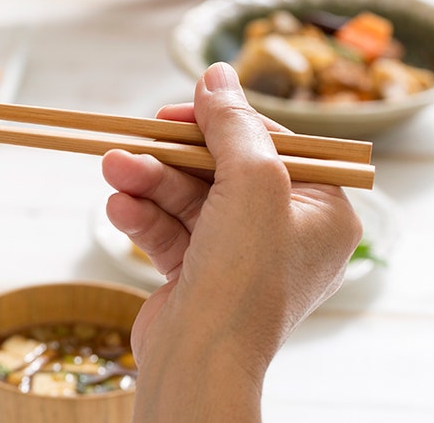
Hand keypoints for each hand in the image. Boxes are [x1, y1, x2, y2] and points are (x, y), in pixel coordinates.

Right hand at [100, 63, 360, 419]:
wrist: (201, 360)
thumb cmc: (244, 275)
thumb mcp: (251, 180)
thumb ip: (233, 123)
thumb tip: (217, 73)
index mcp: (322, 211)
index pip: (272, 145)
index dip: (222, 122)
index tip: (177, 109)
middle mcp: (284, 233)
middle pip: (220, 169)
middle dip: (169, 155)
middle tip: (131, 138)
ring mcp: (238, 257)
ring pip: (185, 198)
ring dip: (146, 181)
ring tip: (111, 168)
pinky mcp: (197, 274)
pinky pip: (168, 229)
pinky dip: (142, 216)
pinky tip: (118, 207)